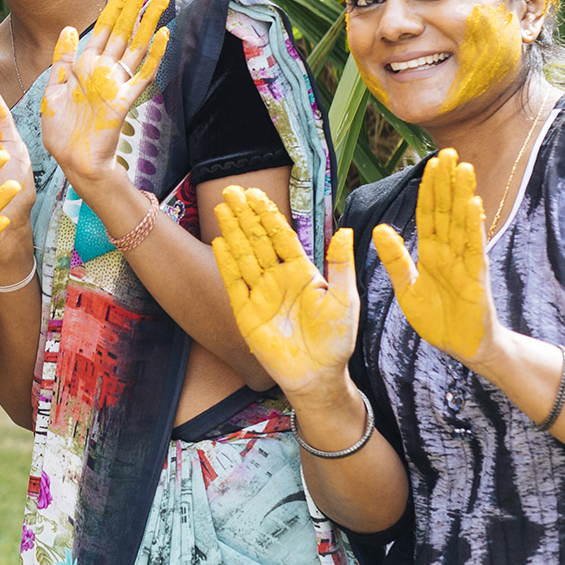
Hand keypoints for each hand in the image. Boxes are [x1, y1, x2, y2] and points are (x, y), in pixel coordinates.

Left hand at [37, 0, 169, 190]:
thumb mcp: (54, 91)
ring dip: (149, 22)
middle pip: (123, 30)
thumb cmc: (62, 131)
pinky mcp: (124, 100)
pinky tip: (162, 36)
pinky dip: (153, 55)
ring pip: (137, 46)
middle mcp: (105, 70)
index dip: (116, 5)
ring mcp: (117, 84)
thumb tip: (67, 29)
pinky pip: (143, 74)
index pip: (104, 28)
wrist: (71, 161)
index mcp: (86, 66)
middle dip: (135, 4)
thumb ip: (62, 61)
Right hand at [212, 185, 358, 394]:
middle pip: (257, 240)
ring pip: (243, 256)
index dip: (268, 215)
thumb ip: (341, 265)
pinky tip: (219, 243)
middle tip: (232, 190)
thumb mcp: (345, 299)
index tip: (256, 193)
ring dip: (232, 232)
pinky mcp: (246, 313)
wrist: (318, 375)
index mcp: (302, 272)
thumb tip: (345, 231)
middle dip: (245, 215)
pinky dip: (226, 263)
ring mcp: (260, 295)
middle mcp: (278, 279)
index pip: (281, 236)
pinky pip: (234, 283)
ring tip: (222, 208)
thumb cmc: (336, 340)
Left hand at [371, 149, 497, 363]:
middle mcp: (450, 252)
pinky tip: (474, 206)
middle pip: (448, 211)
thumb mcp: (407, 288)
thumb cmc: (439, 319)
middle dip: (448, 182)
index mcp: (432, 253)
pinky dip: (474, 228)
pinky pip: (474, 249)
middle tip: (449, 151)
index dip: (429, 189)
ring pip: (463, 223)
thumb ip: (395, 259)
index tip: (430, 163)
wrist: (464, 347)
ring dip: (463, 195)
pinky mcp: (476, 279)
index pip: (429, 214)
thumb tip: (378, 229)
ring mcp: (465, 263)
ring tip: (464, 168)